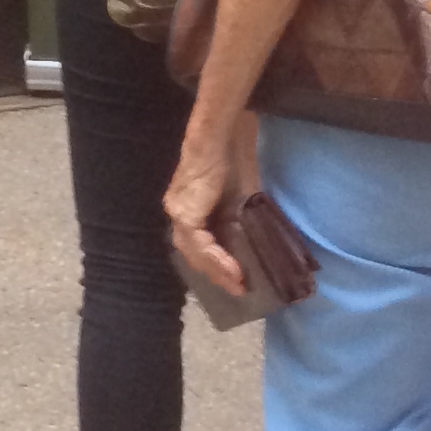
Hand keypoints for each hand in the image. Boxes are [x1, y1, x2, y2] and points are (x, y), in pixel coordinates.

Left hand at [165, 107, 261, 292]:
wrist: (223, 141)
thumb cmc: (232, 163)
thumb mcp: (239, 200)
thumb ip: (238, 221)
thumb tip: (251, 245)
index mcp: (190, 208)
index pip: (199, 244)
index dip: (217, 264)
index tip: (237, 280)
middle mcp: (179, 212)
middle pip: (194, 252)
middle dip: (216, 273)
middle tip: (238, 289)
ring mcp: (179, 212)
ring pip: (195, 252)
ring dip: (217, 270)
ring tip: (238, 284)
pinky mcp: (184, 212)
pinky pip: (199, 244)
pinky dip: (216, 258)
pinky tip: (233, 269)